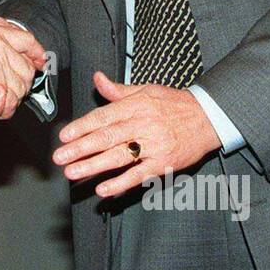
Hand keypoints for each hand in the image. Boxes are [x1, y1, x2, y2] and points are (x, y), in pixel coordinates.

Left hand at [51, 71, 221, 196]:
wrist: (209, 118)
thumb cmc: (174, 104)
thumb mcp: (146, 90)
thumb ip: (118, 90)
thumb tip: (97, 78)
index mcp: (136, 106)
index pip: (103, 117)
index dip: (82, 127)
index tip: (64, 136)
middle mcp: (143, 124)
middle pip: (107, 137)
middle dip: (81, 148)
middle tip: (60, 156)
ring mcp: (153, 146)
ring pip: (119, 157)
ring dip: (93, 166)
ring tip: (73, 172)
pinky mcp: (163, 163)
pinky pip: (139, 175)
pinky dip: (121, 183)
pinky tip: (104, 190)